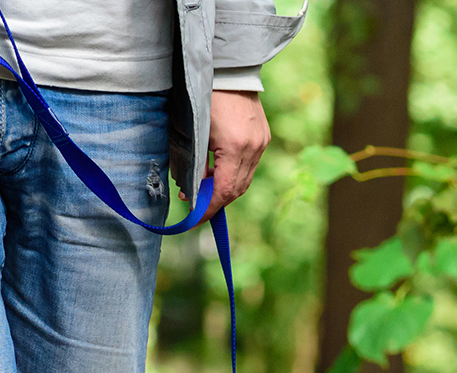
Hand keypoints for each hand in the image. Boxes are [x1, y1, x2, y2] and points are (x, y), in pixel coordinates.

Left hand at [200, 91, 269, 219]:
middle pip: (237, 189)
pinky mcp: (263, 137)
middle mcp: (253, 148)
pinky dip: (234, 174)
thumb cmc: (204, 96)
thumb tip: (193, 191)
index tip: (195, 218)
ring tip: (205, 189)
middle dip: (216, 201)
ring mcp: (261, 143)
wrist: (228, 69)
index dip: (209, 208)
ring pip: (245, 179)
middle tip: (196, 205)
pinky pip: (250, 165)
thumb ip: (194, 164)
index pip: (224, 190)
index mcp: (235, 147)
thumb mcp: (192, 132)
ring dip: (226, 189)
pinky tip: (219, 172)